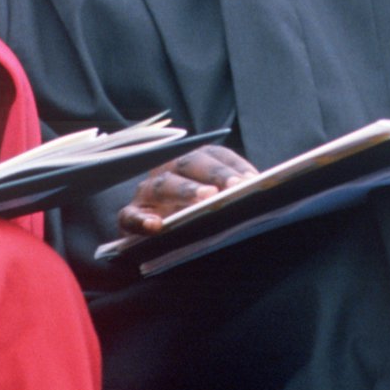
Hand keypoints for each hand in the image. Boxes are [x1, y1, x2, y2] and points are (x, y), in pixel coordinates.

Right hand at [116, 145, 257, 235]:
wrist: (154, 234)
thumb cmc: (190, 215)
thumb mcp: (212, 201)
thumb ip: (231, 193)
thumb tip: (259, 189)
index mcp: (191, 163)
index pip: (214, 155)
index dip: (232, 166)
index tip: (251, 180)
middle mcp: (168, 171)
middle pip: (189, 164)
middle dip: (214, 174)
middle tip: (234, 186)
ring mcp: (147, 193)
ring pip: (163, 185)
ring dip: (185, 190)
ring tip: (206, 198)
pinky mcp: (130, 217)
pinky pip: (130, 216)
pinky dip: (140, 220)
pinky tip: (156, 226)